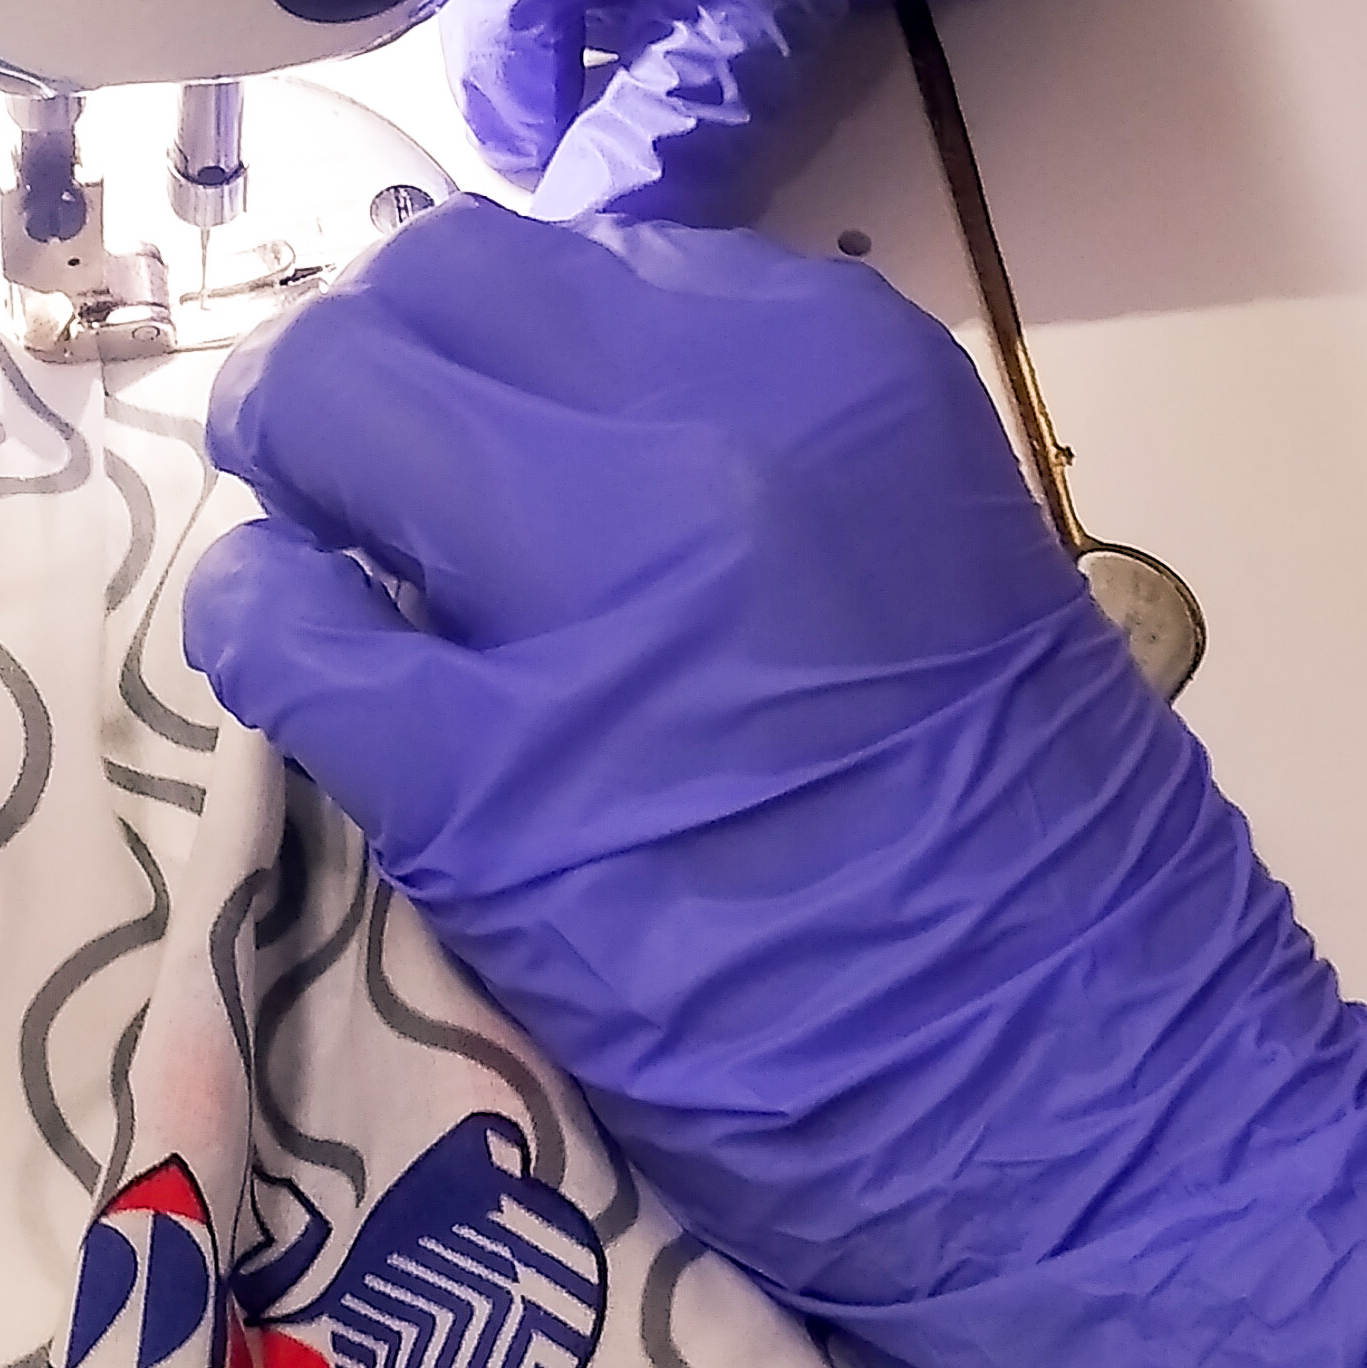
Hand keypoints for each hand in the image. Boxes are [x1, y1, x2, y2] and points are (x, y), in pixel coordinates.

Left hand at [185, 200, 1366, 1367]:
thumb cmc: (1040, 845)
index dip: (494, 333)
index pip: (567, 257)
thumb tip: (544, 396)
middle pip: (430, 296)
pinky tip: (301, 650)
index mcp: (834, 370)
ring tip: (324, 543)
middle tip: (351, 445)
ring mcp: (587, 610)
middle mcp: (709, 445)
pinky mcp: (479, 789)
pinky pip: (284, 634)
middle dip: (370, 361)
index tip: (478, 402)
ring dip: (302, 466)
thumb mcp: (924, 540)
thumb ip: (740, 438)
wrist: (1100, 1110)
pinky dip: (266, 619)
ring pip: (332, 418)